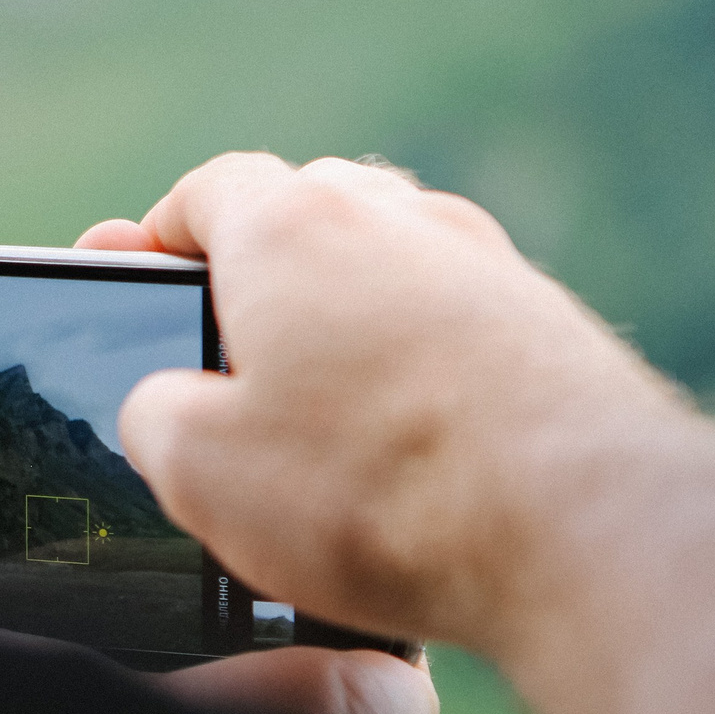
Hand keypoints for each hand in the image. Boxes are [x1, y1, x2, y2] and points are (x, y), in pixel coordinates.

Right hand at [78, 153, 686, 653]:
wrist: (580, 523)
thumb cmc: (375, 488)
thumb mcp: (202, 470)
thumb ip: (155, 416)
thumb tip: (173, 405)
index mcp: (291, 225)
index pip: (208, 191)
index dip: (158, 234)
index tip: (134, 269)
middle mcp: (394, 216)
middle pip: (304, 211)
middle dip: (255, 268)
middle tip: (222, 340)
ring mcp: (484, 262)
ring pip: (388, 264)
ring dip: (345, 314)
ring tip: (321, 402)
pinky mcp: (548, 324)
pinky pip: (454, 322)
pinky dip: (417, 361)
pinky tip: (410, 440)